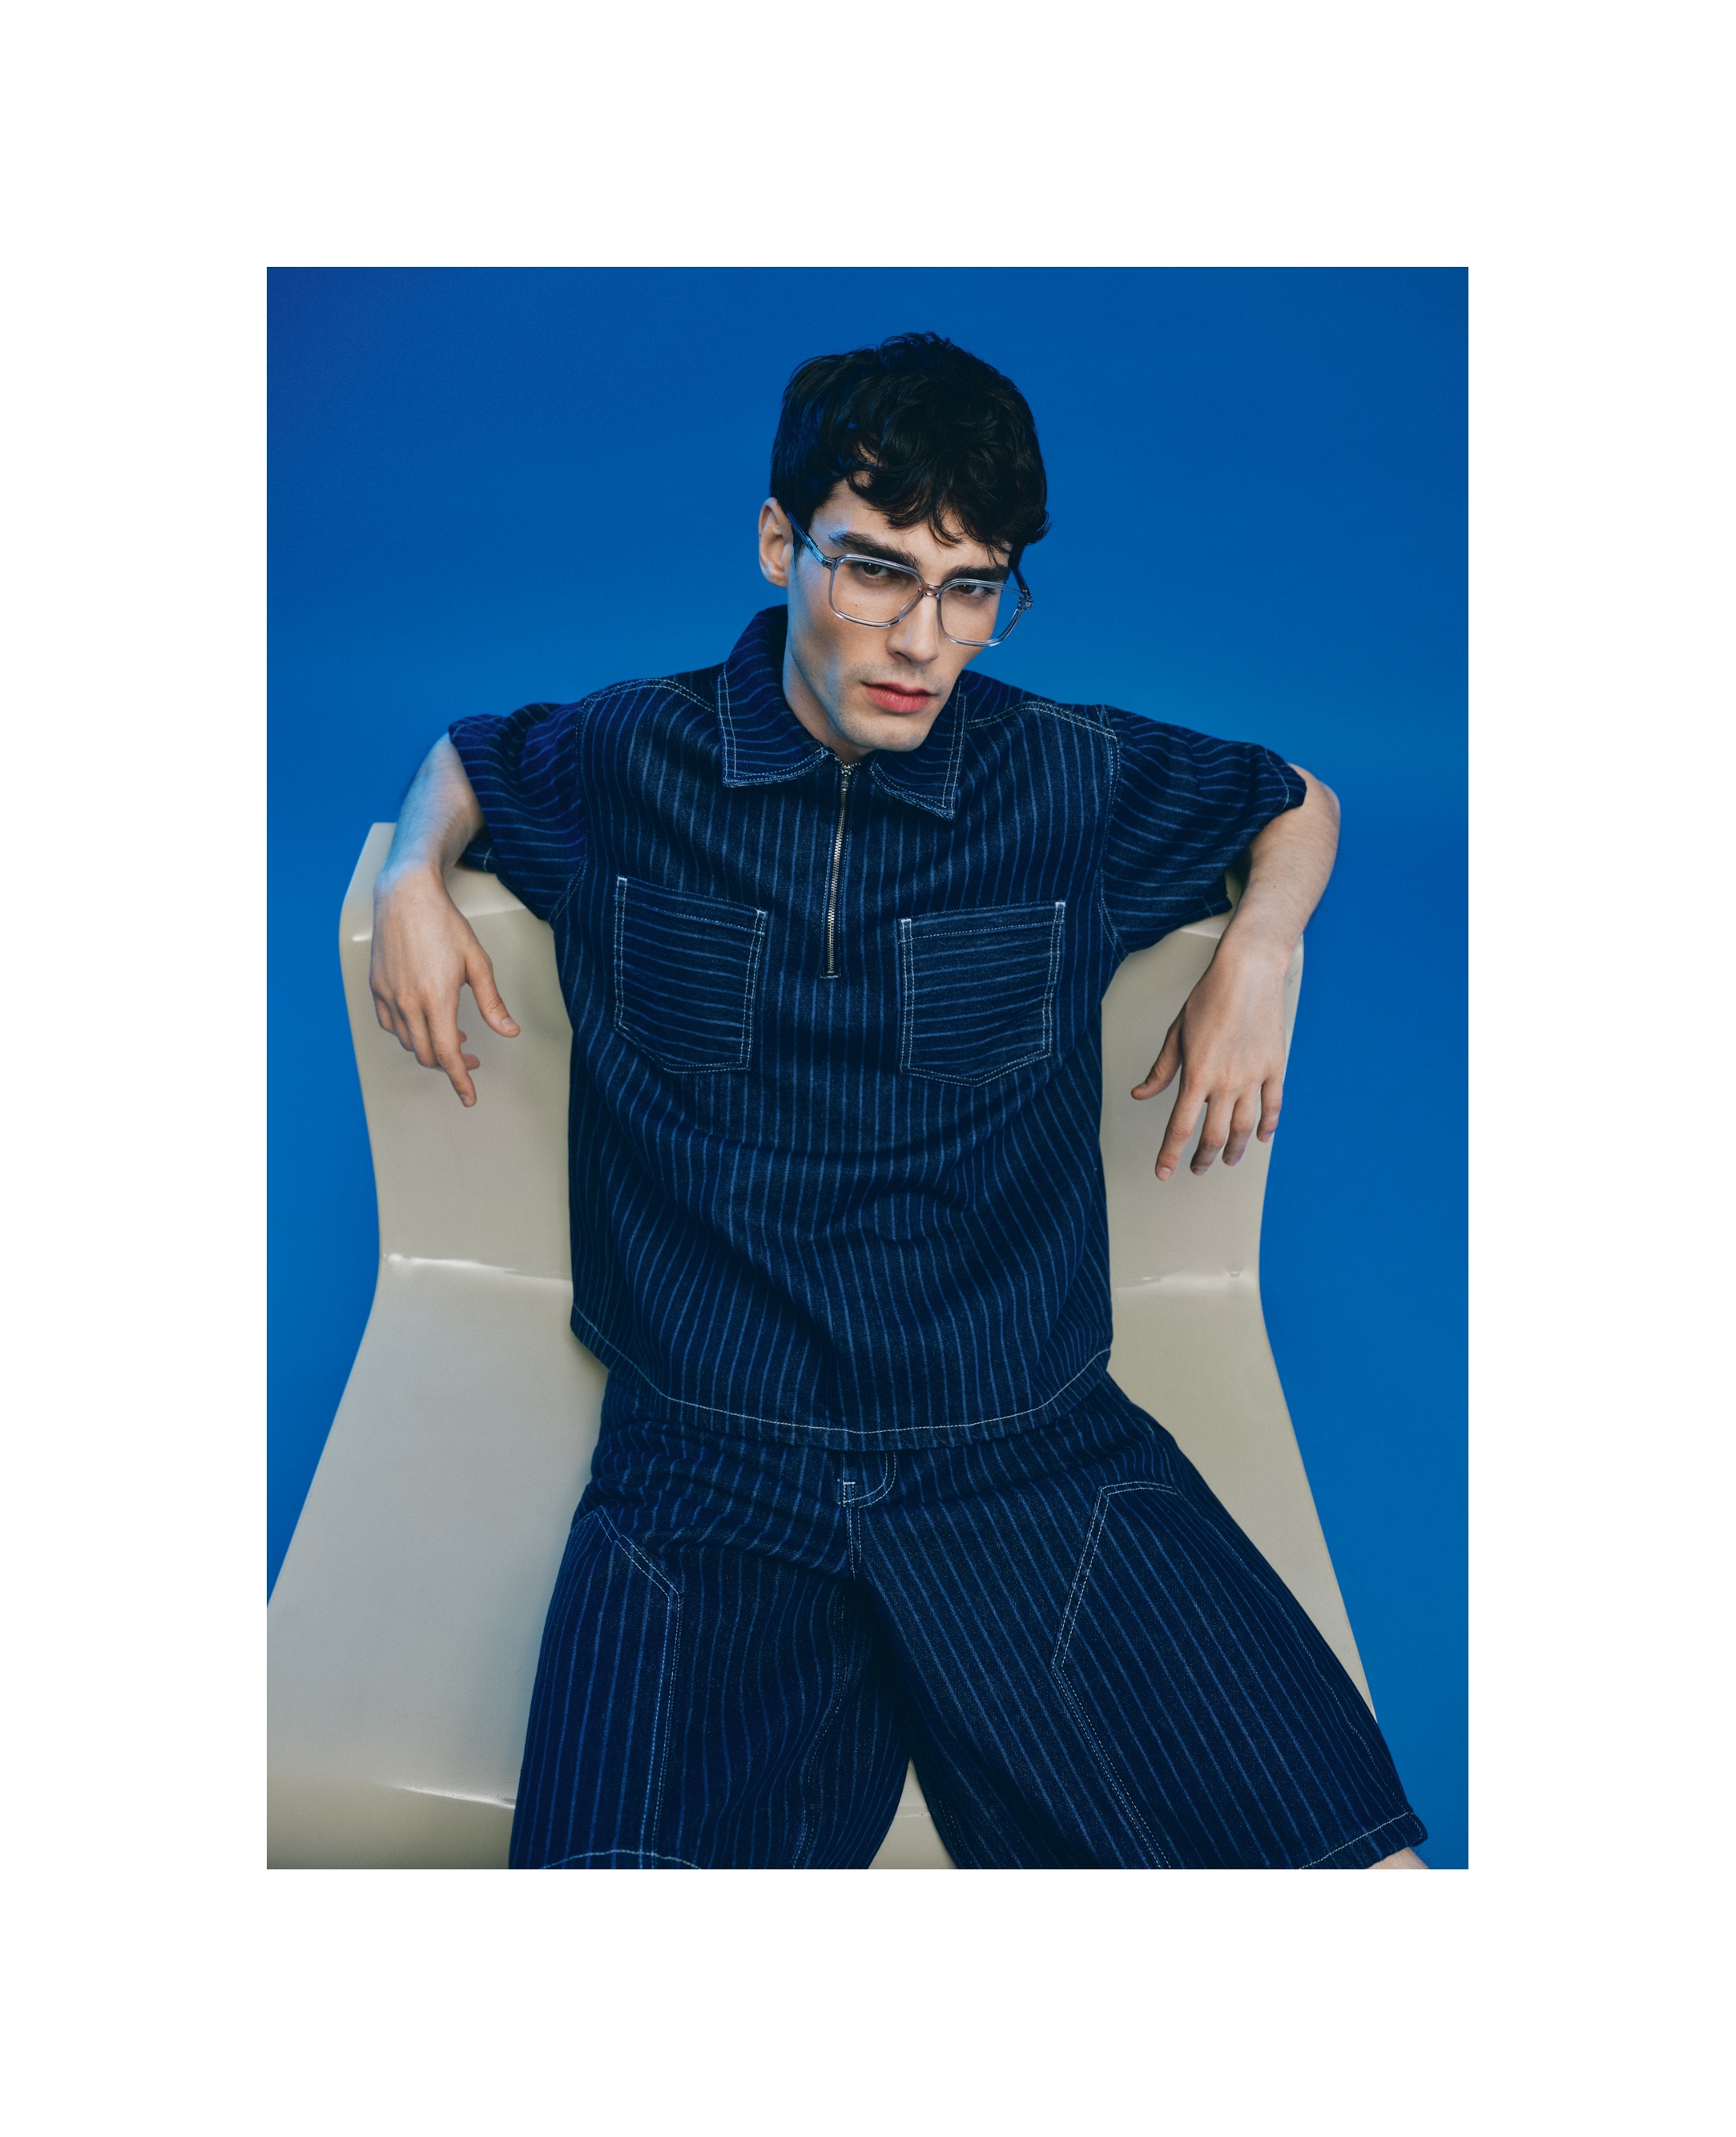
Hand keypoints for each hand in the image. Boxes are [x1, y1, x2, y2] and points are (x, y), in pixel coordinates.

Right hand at [369, 863, 518, 1105]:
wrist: (406, 896)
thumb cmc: (445, 925)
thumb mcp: (478, 963)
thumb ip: (492, 1003)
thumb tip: (509, 1031)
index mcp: (437, 999)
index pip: (448, 1055)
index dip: (460, 1080)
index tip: (469, 1097)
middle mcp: (409, 1002)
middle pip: (426, 1054)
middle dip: (449, 1065)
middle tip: (471, 1058)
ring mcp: (389, 995)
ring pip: (407, 1042)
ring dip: (429, 1048)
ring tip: (450, 1035)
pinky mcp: (377, 987)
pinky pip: (389, 1024)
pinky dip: (407, 1032)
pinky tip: (422, 1022)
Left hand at [1132, 938, 1288, 1179]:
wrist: (1248, 972)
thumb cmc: (1208, 997)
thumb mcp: (1176, 1033)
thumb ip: (1161, 1070)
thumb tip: (1140, 1094)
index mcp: (1197, 1075)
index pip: (1179, 1128)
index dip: (1170, 1155)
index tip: (1163, 1173)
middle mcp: (1226, 1082)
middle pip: (1215, 1136)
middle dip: (1203, 1159)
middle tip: (1197, 1168)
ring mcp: (1254, 1077)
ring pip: (1244, 1128)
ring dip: (1235, 1149)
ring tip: (1228, 1159)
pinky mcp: (1275, 1068)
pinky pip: (1272, 1106)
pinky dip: (1266, 1126)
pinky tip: (1260, 1137)